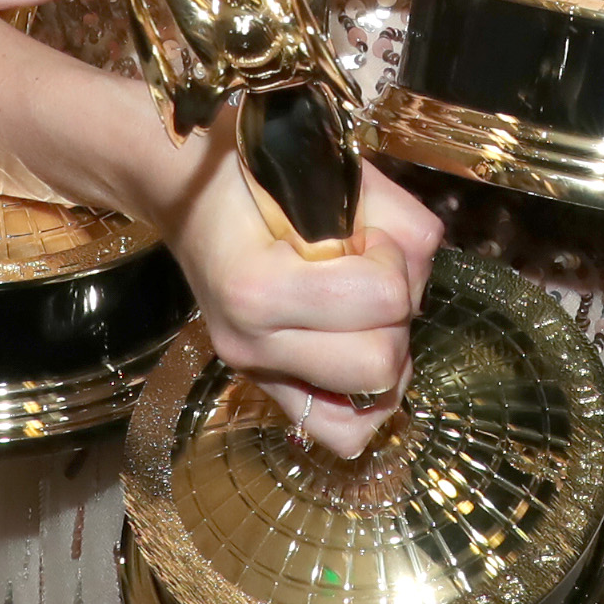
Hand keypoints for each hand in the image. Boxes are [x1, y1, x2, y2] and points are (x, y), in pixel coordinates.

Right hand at [161, 143, 444, 457]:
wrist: (181, 187)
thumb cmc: (254, 169)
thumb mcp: (331, 172)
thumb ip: (395, 217)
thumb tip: (421, 265)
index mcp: (258, 287)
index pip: (383, 297)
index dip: (392, 259)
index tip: (365, 235)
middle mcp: (251, 344)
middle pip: (381, 363)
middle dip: (394, 312)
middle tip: (367, 272)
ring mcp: (255, 372)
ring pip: (371, 404)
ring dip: (386, 349)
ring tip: (361, 307)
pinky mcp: (265, 386)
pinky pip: (341, 433)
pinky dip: (367, 401)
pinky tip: (361, 350)